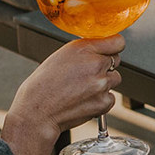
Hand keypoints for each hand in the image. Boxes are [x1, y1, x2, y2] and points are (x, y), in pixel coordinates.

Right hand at [1, 36, 125, 154]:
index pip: (117, 42)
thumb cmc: (42, 86)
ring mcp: (102, 84)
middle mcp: (95, 64)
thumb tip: (99, 50)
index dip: (112, 47)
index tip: (108, 51)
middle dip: (104, 66)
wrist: (37, 112)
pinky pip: (111, 97)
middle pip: (116, 60)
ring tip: (82, 89)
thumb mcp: (60, 56)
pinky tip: (84, 100)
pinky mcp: (104, 102)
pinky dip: (101, 100)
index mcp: (84, 49)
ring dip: (103, 83)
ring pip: (114, 79)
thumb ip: (84, 51)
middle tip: (85, 75)